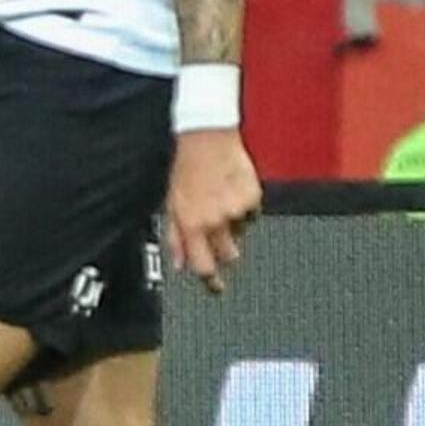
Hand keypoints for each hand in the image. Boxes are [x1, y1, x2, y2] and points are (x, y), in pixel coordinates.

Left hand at [165, 128, 262, 289]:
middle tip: (222, 240)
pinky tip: (232, 190)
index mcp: (192, 224)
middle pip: (229, 256)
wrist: (207, 136)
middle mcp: (216, 221)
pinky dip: (245, 208)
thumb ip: (175, 236)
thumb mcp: (171, 203)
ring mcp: (237, 210)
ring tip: (221, 200)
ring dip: (234, 225)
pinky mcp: (253, 197)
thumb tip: (179, 263)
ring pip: (241, 233)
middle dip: (227, 254)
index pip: (203, 265)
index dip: (211, 282)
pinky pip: (252, 214)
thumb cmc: (186, 165)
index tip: (217, 289)